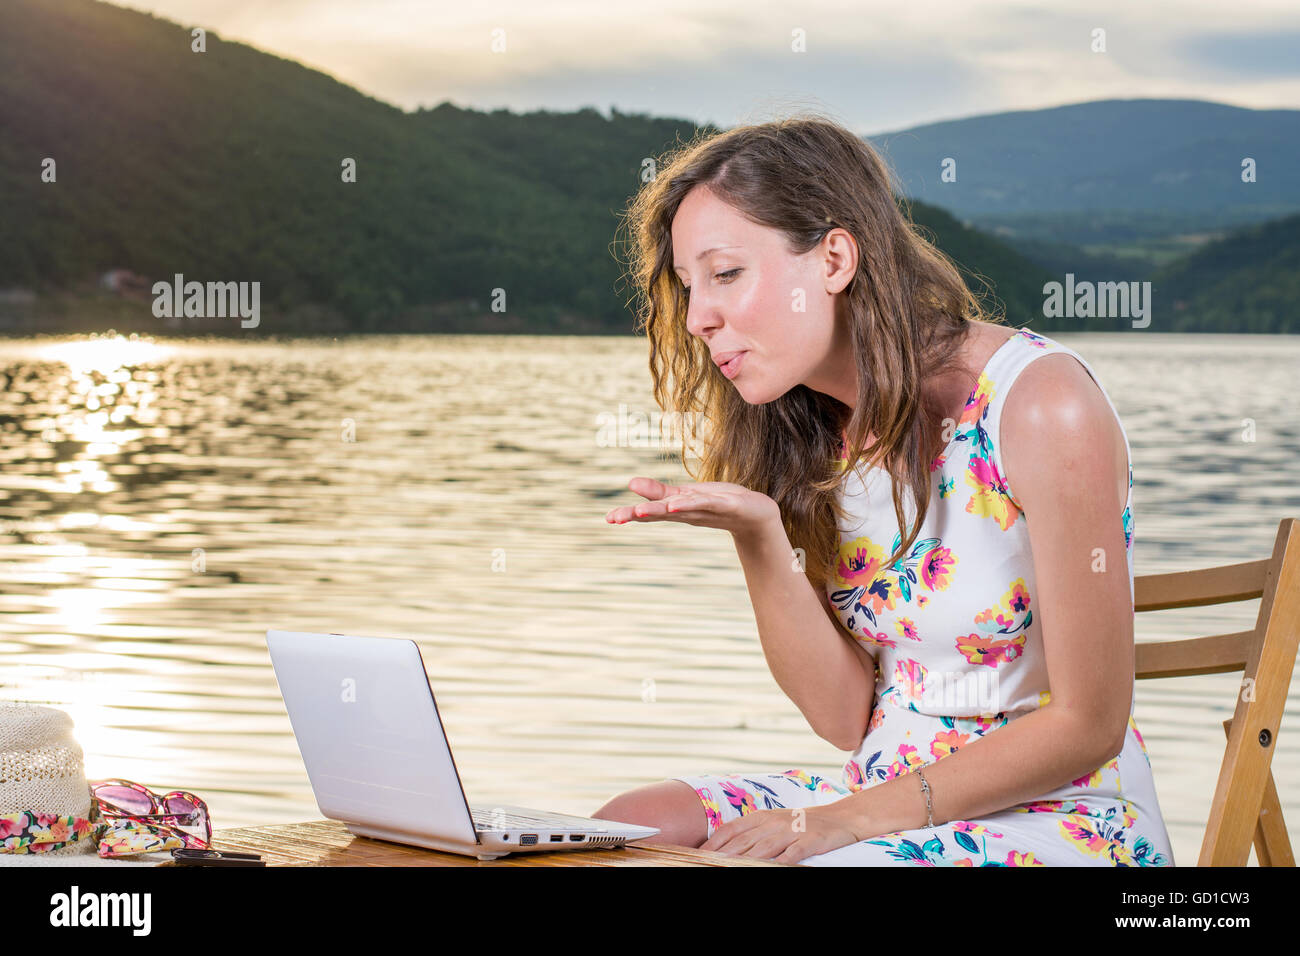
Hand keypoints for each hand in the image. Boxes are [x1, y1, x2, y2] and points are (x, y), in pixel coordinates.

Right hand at [604, 477, 779, 540]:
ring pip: (679, 509)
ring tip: (640, 512)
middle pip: (659, 513)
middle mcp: (688, 513)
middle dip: (637, 515)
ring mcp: (706, 510)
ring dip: (660, 511)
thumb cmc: (719, 504)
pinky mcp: (725, 504)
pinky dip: (690, 504)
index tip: (607, 519)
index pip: (649, 512)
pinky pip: (704, 503)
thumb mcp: (686, 495)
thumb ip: (659, 491)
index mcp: (678, 509)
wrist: (756, 516)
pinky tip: (675, 504)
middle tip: (614, 518)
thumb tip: (630, 483)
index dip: (628, 515)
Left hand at [699, 802, 864, 863]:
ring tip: (729, 868)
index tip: (698, 854)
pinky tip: (771, 868)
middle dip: (724, 855)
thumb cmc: (801, 823)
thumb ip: (752, 833)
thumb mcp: (774, 822)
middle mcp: (774, 822)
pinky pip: (791, 855)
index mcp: (762, 816)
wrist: (839, 818)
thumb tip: (725, 848)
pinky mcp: (809, 842)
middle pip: (744, 841)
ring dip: (746, 860)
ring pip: (764, 849)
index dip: (714, 842)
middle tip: (708, 865)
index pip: (732, 829)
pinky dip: (780, 862)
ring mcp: (792, 832)